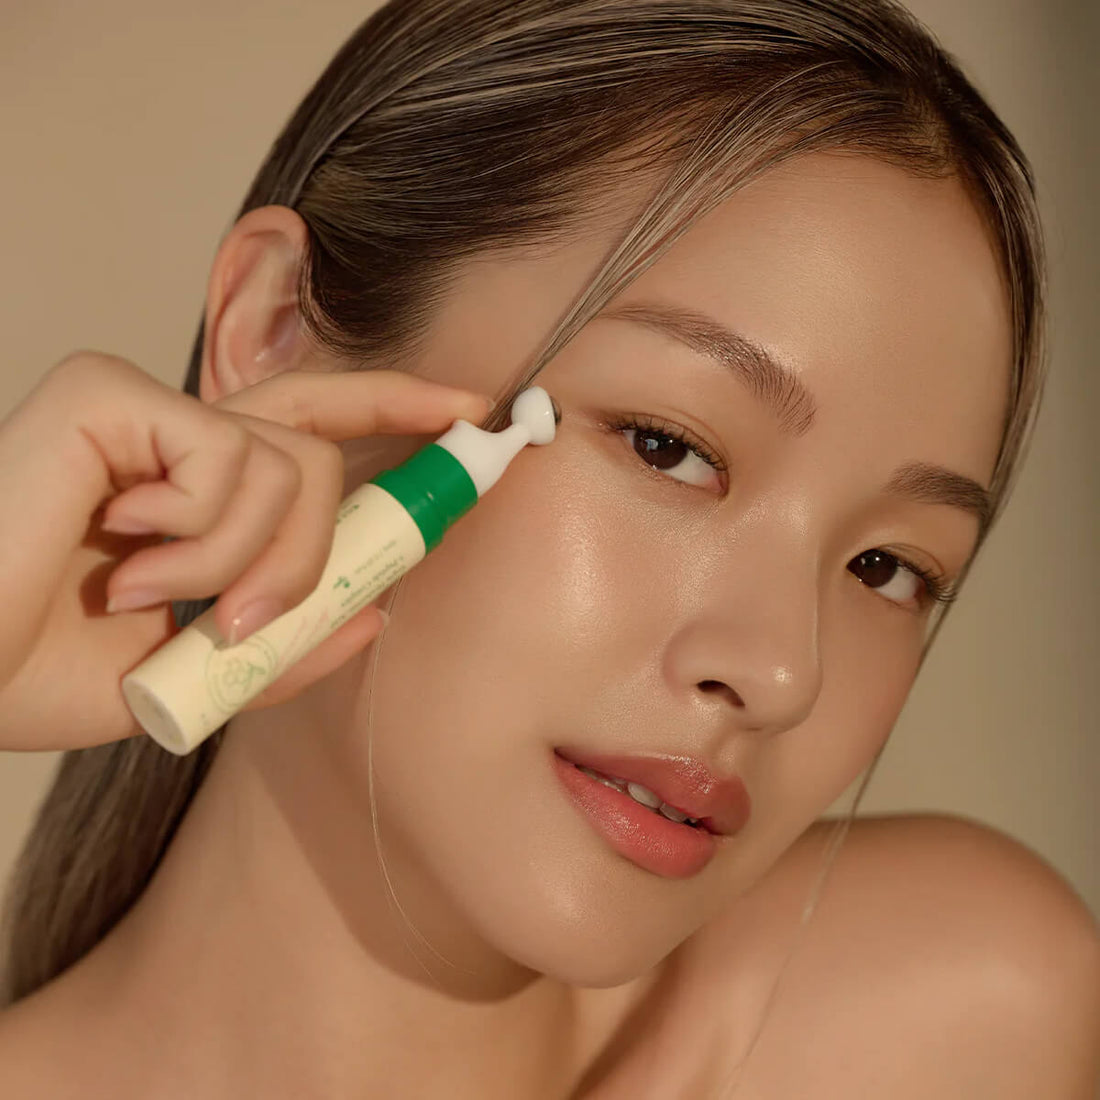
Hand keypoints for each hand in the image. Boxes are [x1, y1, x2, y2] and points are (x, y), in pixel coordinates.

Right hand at [0, 351, 491, 750]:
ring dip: (254, 564)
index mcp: (196, 490)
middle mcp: (176, 435)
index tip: (470, 409)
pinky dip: (204, 539)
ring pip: (291, 468)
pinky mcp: (109, 395)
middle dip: (347, 506)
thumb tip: (376, 613)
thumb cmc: (40, 670)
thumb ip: (287, 645)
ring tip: (167, 603)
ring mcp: (144, 406)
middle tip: (299, 576)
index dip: (396, 406)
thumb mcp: (199, 673)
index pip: (314, 426)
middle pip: (320, 438)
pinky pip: (230, 462)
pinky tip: (126, 560)